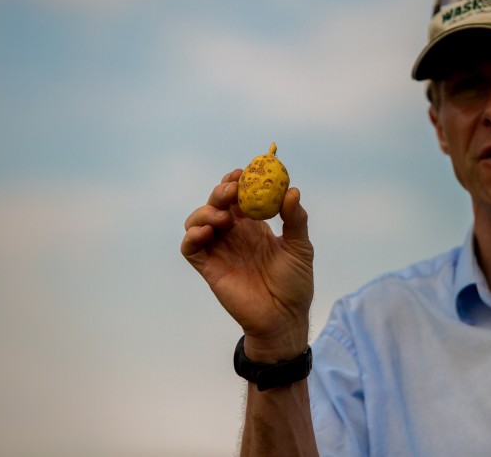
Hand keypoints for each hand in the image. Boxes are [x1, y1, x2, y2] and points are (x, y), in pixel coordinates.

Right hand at [181, 169, 313, 360]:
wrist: (284, 318)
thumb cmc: (294, 283)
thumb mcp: (300, 247)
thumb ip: (295, 219)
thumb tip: (291, 191)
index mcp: (255, 226)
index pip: (239, 196)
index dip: (237, 182)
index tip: (243, 173)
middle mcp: (234, 234)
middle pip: (217, 203)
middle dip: (221, 191)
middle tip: (232, 190)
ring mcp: (219, 250)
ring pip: (198, 220)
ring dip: (205, 211)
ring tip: (224, 216)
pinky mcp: (208, 268)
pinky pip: (190, 247)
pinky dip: (192, 235)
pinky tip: (207, 231)